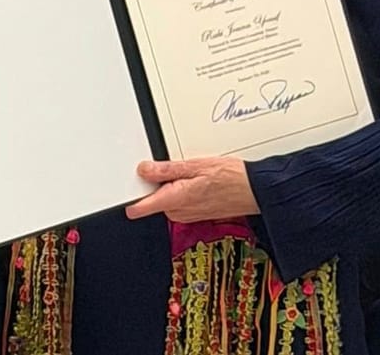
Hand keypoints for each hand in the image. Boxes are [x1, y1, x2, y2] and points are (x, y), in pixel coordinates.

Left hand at [125, 157, 258, 221]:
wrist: (255, 191)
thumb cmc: (231, 178)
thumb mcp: (196, 165)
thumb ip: (166, 170)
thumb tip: (143, 169)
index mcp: (175, 200)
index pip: (140, 208)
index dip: (129, 196)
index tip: (124, 186)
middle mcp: (178, 212)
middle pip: (152, 199)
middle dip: (154, 183)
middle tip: (169, 168)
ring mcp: (186, 215)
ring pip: (164, 199)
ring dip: (169, 186)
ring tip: (188, 173)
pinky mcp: (193, 214)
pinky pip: (177, 202)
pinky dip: (180, 191)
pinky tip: (194, 181)